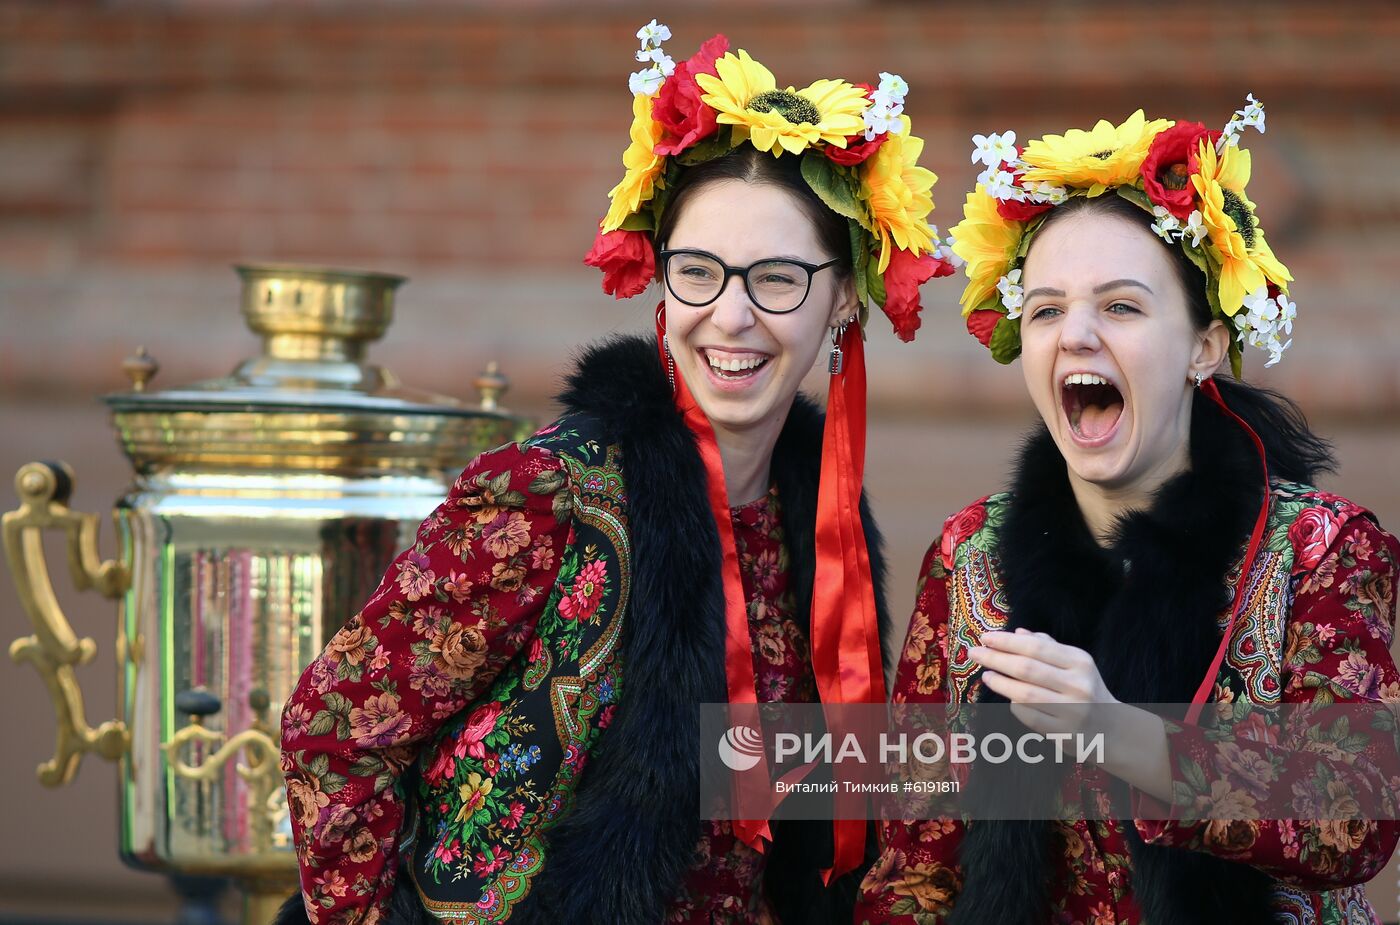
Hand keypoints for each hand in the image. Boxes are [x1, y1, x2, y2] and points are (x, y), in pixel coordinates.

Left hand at [968, 628, 1116, 735]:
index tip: (985, 637)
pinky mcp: (1063, 733)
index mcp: (1080, 662)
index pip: (1036, 648)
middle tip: (974, 652)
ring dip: (1000, 683)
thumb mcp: (1075, 663)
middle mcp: (1077, 685)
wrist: (1111, 728)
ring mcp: (1071, 711)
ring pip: (1024, 694)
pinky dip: (1013, 705)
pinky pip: (1028, 716)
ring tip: (986, 675)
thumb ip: (1047, 646)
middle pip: (1027, 669)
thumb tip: (1018, 632)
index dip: (1007, 642)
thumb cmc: (1085, 688)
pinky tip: (1007, 696)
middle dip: (996, 658)